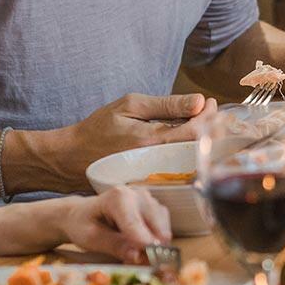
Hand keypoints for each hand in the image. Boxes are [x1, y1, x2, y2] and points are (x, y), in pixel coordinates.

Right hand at [54, 93, 215, 189]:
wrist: (72, 158)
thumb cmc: (99, 128)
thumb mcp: (130, 106)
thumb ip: (166, 105)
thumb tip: (199, 102)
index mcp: (151, 141)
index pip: (195, 131)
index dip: (209, 116)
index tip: (210, 103)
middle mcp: (156, 162)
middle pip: (200, 148)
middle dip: (212, 128)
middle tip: (213, 113)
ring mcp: (155, 176)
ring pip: (193, 160)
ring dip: (204, 141)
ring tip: (204, 124)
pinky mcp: (152, 182)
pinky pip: (180, 169)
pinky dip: (190, 153)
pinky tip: (190, 142)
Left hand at [56, 186, 170, 264]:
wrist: (82, 214)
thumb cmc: (83, 225)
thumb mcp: (91, 238)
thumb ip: (114, 245)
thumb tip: (138, 255)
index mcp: (118, 197)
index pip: (134, 222)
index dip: (142, 242)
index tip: (148, 259)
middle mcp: (137, 194)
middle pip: (154, 222)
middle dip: (152, 246)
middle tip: (144, 266)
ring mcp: (148, 200)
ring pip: (162, 226)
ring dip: (156, 245)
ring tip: (142, 259)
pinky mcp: (155, 208)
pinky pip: (163, 227)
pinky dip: (158, 241)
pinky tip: (145, 249)